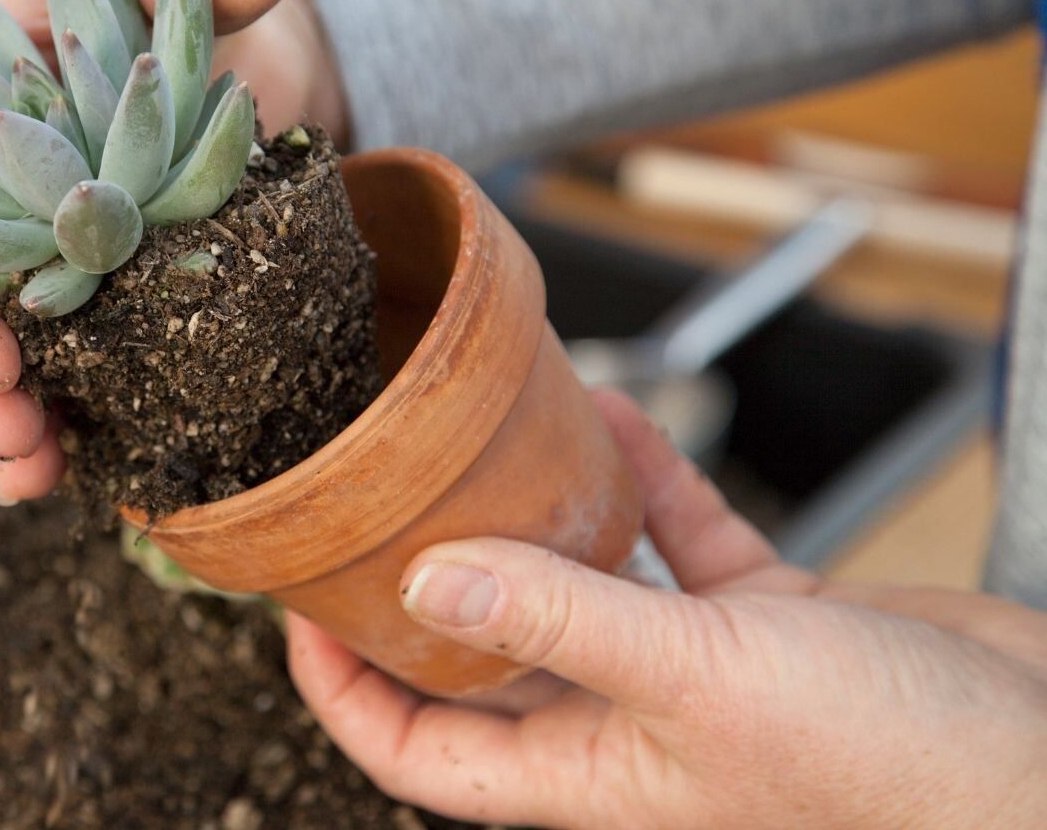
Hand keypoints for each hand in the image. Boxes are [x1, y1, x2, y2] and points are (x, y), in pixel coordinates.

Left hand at [288, 390, 1046, 828]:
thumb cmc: (900, 769)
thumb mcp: (707, 680)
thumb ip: (565, 622)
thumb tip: (426, 577)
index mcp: (592, 776)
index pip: (422, 754)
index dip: (345, 692)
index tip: (296, 611)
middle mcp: (630, 730)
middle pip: (488, 660)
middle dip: (429, 583)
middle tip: (371, 501)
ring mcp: (699, 677)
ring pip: (584, 589)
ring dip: (539, 519)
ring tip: (480, 442)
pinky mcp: (768, 627)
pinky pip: (678, 549)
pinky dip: (643, 488)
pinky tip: (611, 421)